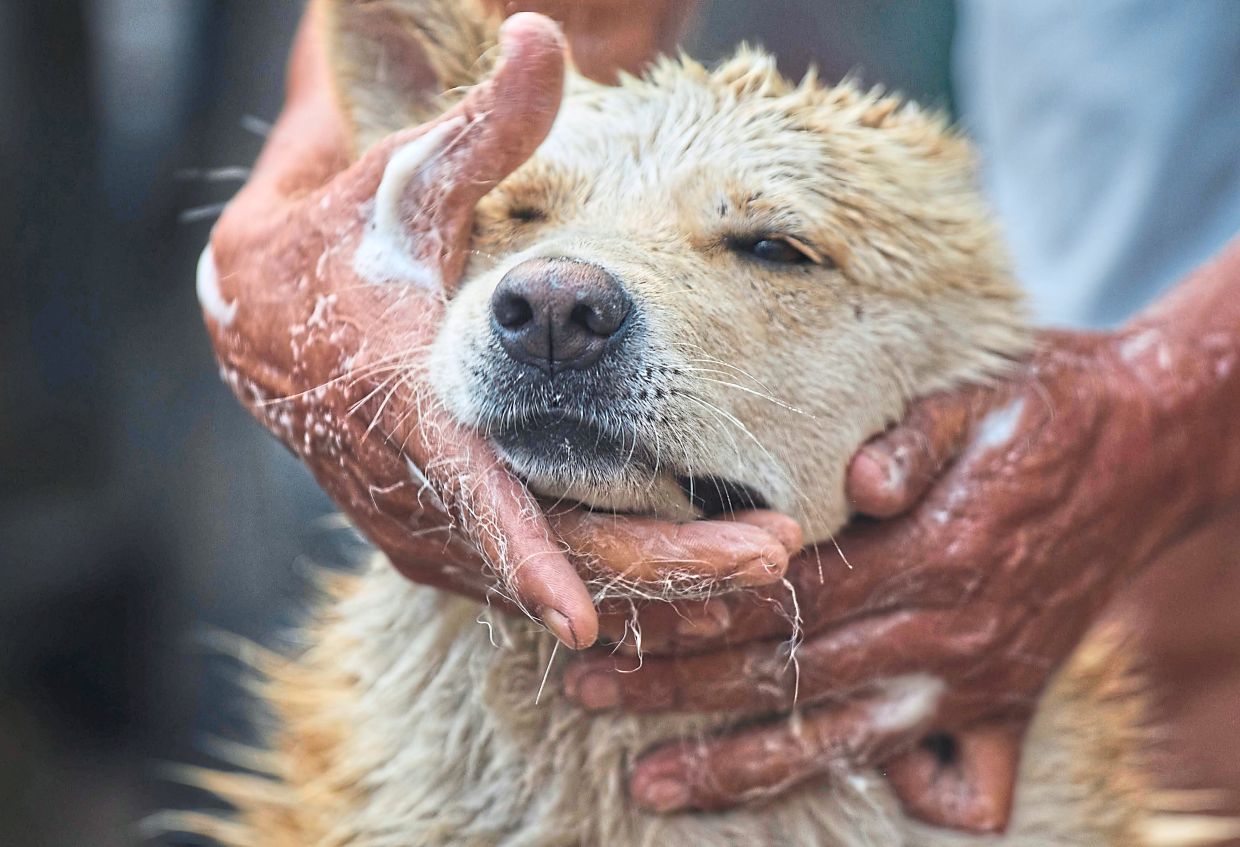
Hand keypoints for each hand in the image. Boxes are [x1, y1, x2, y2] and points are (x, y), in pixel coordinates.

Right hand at [203, 6, 792, 649]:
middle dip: (662, 569)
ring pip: (553, 582)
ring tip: (759, 564)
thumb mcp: (402, 185)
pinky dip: (617, 581)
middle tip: (773, 556)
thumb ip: (479, 130)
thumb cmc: (346, 246)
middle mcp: (416, 493)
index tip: (587, 621)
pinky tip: (695, 570)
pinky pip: (542, 575)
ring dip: (656, 584)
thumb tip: (542, 32)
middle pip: (548, 561)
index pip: (473, 501)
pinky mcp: (447, 542)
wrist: (271, 321)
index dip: (529, 563)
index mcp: (403, 411)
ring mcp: (430, 530)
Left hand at [565, 231, 1239, 830]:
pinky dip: (888, 790)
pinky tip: (817, 786)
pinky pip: (946, 779)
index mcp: (929, 555)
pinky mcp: (1007, 702)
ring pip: (839, 742)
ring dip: (739, 767)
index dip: (690, 614)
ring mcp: (976, 681)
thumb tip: (861, 485)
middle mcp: (946, 634)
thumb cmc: (1044, 407)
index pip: (778, 600)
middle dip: (676, 692)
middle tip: (587, 695)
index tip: (610, 620)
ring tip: (650, 785)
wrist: (1150, 443)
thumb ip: (914, 438)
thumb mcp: (977, 395)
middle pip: (786, 676)